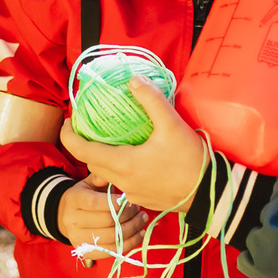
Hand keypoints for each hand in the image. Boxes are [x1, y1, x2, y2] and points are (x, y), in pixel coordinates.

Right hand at [54, 180, 152, 259]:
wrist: (66, 216)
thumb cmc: (84, 197)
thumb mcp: (89, 183)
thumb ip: (101, 177)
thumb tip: (114, 173)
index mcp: (73, 199)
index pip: (94, 202)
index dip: (116, 202)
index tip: (130, 199)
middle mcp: (72, 220)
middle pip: (107, 221)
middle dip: (129, 215)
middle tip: (140, 210)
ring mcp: (78, 238)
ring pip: (112, 238)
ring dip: (133, 230)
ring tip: (142, 220)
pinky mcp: (86, 252)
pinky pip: (112, 251)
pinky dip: (129, 243)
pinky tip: (139, 234)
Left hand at [62, 77, 207, 212]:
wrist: (209, 193)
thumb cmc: (190, 160)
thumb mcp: (172, 125)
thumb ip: (151, 100)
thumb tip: (133, 79)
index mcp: (122, 164)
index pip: (81, 150)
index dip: (68, 135)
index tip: (68, 120)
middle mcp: (121, 181)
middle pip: (90, 162)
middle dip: (82, 144)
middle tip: (86, 125)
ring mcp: (131, 192)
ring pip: (104, 174)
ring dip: (100, 157)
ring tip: (107, 138)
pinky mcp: (141, 197)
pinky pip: (119, 182)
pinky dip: (116, 167)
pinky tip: (130, 155)